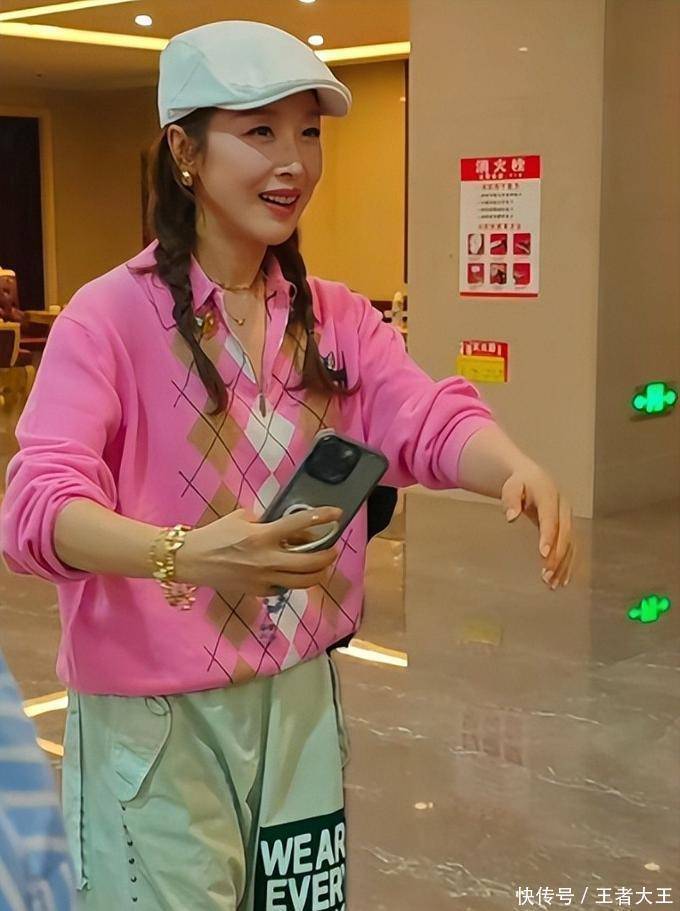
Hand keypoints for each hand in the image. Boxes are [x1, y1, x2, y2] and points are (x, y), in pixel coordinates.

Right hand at [174, 506, 342, 596]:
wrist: (192, 560)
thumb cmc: (215, 534)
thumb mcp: (241, 518)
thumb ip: (266, 522)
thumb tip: (289, 529)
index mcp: (262, 536)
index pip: (300, 524)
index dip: (322, 517)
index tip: (337, 514)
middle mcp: (267, 559)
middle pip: (311, 561)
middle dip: (328, 555)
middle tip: (333, 549)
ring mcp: (264, 578)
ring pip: (304, 581)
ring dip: (318, 572)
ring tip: (321, 565)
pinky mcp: (259, 591)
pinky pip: (285, 587)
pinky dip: (293, 580)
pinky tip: (293, 573)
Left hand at [501, 462, 575, 590]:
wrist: (535, 478)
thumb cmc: (520, 484)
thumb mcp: (512, 487)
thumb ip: (511, 500)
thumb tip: (511, 517)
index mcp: (550, 496)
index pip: (550, 518)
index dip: (548, 536)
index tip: (543, 554)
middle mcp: (563, 508)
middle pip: (564, 534)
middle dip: (557, 556)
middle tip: (546, 575)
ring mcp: (568, 519)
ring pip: (570, 544)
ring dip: (563, 565)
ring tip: (551, 584)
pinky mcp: (568, 528)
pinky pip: (571, 548)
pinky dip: (568, 565)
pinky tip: (561, 581)